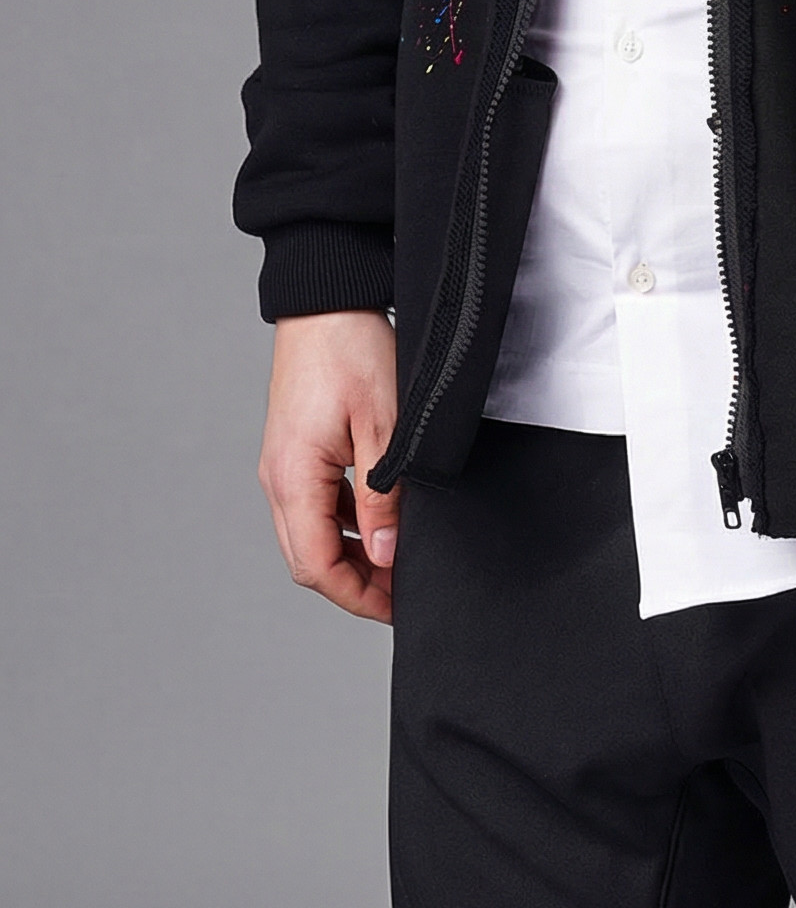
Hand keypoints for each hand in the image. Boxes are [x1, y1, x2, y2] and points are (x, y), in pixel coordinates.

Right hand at [259, 310, 399, 622]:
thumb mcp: (384, 427)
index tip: (398, 608)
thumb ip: (384, 497)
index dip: (358, 596)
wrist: (327, 299)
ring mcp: (284, 465)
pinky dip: (347, 527)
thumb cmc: (353, 350)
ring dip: (354, 557)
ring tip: (400, 561)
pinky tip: (383, 523)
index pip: (317, 566)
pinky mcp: (295, 452)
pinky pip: (315, 507)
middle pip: (309, 560)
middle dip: (357, 585)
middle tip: (404, 593)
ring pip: (312, 536)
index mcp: (294, 477)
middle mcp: (278, 477)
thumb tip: (388, 554)